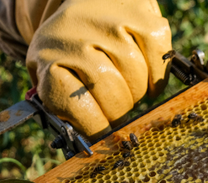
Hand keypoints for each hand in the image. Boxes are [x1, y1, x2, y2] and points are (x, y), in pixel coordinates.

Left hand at [19, 0, 172, 137]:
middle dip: (117, 113)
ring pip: (136, 78)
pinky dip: (158, 76)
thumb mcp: (48, 74)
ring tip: (128, 93)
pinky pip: (159, 55)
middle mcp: (77, 34)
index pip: (76, 106)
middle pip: (111, 93)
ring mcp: (110, 21)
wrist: (79, 0)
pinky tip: (148, 82)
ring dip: (137, 95)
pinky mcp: (140, 10)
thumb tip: (85, 143)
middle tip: (116, 114)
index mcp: (49, 56)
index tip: (100, 135)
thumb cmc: (65, 51)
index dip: (93, 128)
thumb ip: (60, 107)